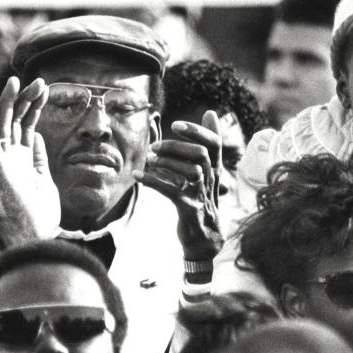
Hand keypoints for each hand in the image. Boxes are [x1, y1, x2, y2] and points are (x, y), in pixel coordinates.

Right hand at [0, 76, 59, 240]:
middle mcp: (11, 156)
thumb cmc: (41, 209)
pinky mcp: (0, 170)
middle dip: (25, 99)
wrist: (40, 233)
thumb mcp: (43, 176)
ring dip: (8, 103)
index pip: (26, 123)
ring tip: (14, 81)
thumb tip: (36, 135)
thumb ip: (38, 156)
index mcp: (22, 156)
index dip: (34, 105)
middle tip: (36, 80)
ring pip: (4, 126)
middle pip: (16, 120)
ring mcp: (5, 162)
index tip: (45, 88)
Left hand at [134, 110, 222, 259]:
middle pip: (201, 154)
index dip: (197, 131)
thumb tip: (210, 112)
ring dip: (166, 162)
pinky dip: (153, 181)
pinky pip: (172, 191)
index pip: (214, 143)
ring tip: (149, 160)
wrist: (204, 240)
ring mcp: (201, 194)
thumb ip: (204, 143)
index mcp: (214, 169)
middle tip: (154, 147)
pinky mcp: (189, 209)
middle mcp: (211, 180)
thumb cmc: (200, 200)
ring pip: (191, 170)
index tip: (176, 125)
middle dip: (176, 146)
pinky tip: (138, 175)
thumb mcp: (205, 171)